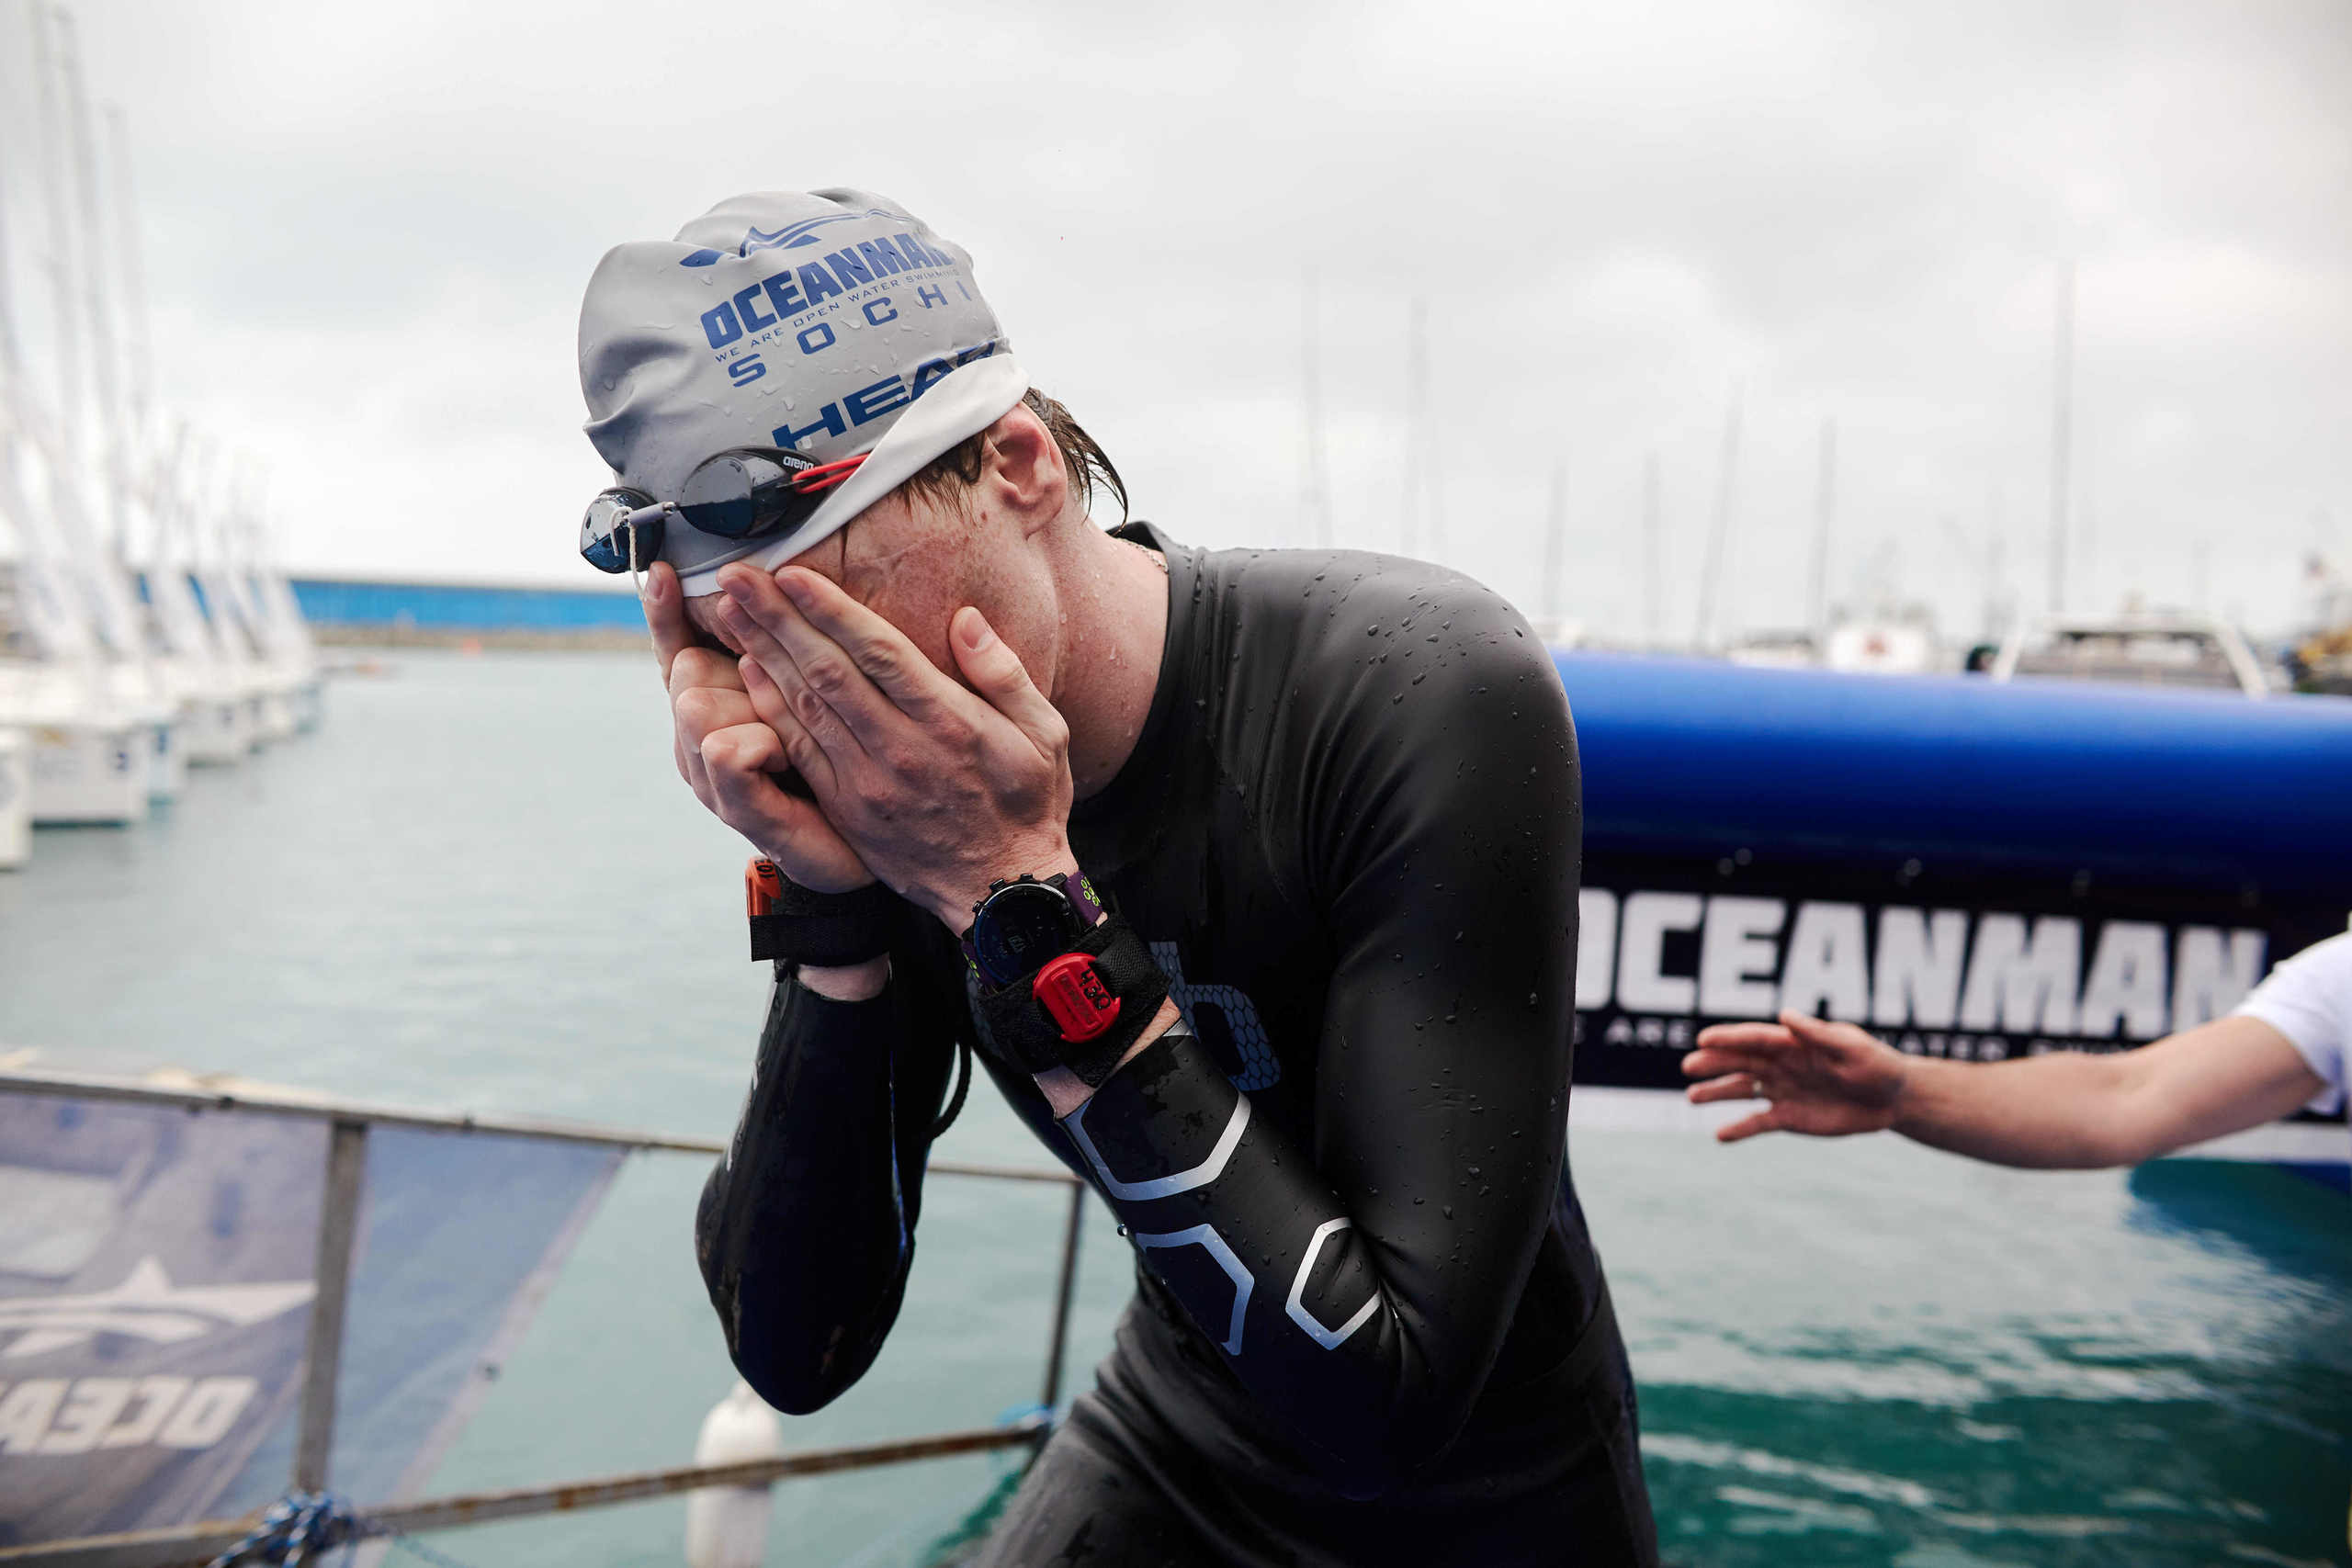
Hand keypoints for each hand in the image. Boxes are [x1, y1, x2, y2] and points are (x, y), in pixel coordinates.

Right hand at [642, 562, 873, 893]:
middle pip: (686, 672)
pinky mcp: (738, 808)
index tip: (664, 571)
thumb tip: (773, 591)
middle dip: (731, 670)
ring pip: (698, 705)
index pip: (676, 650)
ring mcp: (712, 778)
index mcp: (715, 711)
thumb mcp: (804, 703)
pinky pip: (727, 750)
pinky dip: (758, 742)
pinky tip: (780, 755)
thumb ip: (783, 656)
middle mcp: (700, 742)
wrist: (855, 853)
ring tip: (786, 741)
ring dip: (751, 708)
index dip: (666, 613)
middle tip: (781, 712)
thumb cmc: (833, 775)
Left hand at [711, 561, 1075, 929]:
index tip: (792, 572)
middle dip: (778, 618)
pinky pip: (801, 749)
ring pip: (804, 706)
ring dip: (763, 653)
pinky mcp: (848, 808)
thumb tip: (965, 620)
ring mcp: (868, 782)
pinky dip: (770, 707)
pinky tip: (747, 670)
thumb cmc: (1027, 803)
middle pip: (827, 672)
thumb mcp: (1044, 733)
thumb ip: (1004, 673)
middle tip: (736, 576)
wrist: (1002, 892)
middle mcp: (901, 749)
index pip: (879, 653)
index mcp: (949, 723)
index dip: (831, 610)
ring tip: (729, 609)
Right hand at [1681, 1012, 1908, 1143]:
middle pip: (1741, 1063)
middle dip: (1714, 1064)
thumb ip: (1818, 1034)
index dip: (1729, 1039)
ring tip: (1692, 1097)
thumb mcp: (1852, 1047)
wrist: (1893, 1098)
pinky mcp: (1790, 1118)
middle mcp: (1782, 1065)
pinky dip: (1740, 1129)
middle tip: (1688, 1067)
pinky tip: (1720, 1135)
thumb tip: (1784, 1015)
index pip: (1755, 1039)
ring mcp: (1783, 1091)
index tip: (1703, 1040)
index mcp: (1793, 1043)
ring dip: (1717, 1093)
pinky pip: (1759, 1123)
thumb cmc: (1876, 1064)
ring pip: (1743, 1091)